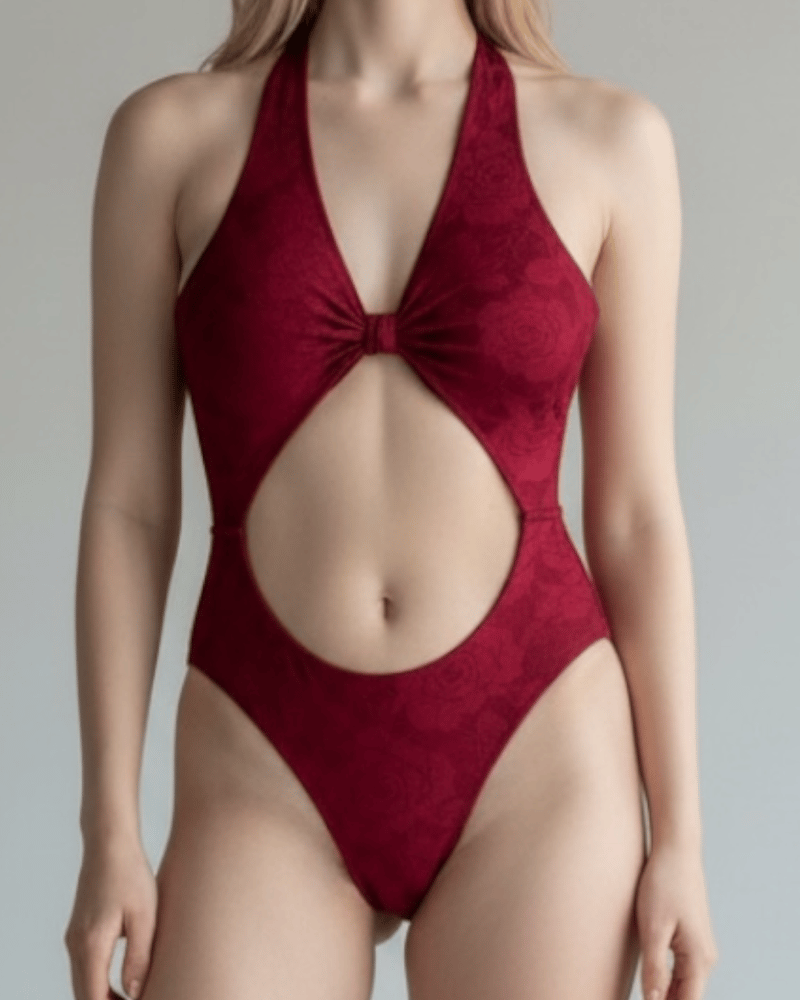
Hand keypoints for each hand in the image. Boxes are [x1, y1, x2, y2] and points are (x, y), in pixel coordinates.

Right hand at [64, 832, 156, 999]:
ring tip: (134, 997)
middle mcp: (75, 945)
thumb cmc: (131, 874)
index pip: (94, 998)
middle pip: (84, 994)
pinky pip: (84, 967)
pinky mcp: (78, 930)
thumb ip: (139, 957)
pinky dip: (98, 981)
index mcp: (91, 944)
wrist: (109, 843)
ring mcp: (73, 937)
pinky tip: (122, 980)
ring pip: (82, 982)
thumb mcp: (145, 916)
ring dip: (102, 996)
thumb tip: (134, 994)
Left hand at [636, 838, 718, 999]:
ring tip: (643, 995)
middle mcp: (704, 958)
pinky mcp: (689, 938)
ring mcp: (698, 948)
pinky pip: (680, 970)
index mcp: (698, 959)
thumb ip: (654, 969)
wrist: (675, 851)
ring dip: (666, 994)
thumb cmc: (663, 884)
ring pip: (683, 985)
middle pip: (687, 997)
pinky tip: (650, 983)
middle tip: (637, 999)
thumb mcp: (653, 928)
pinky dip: (667, 980)